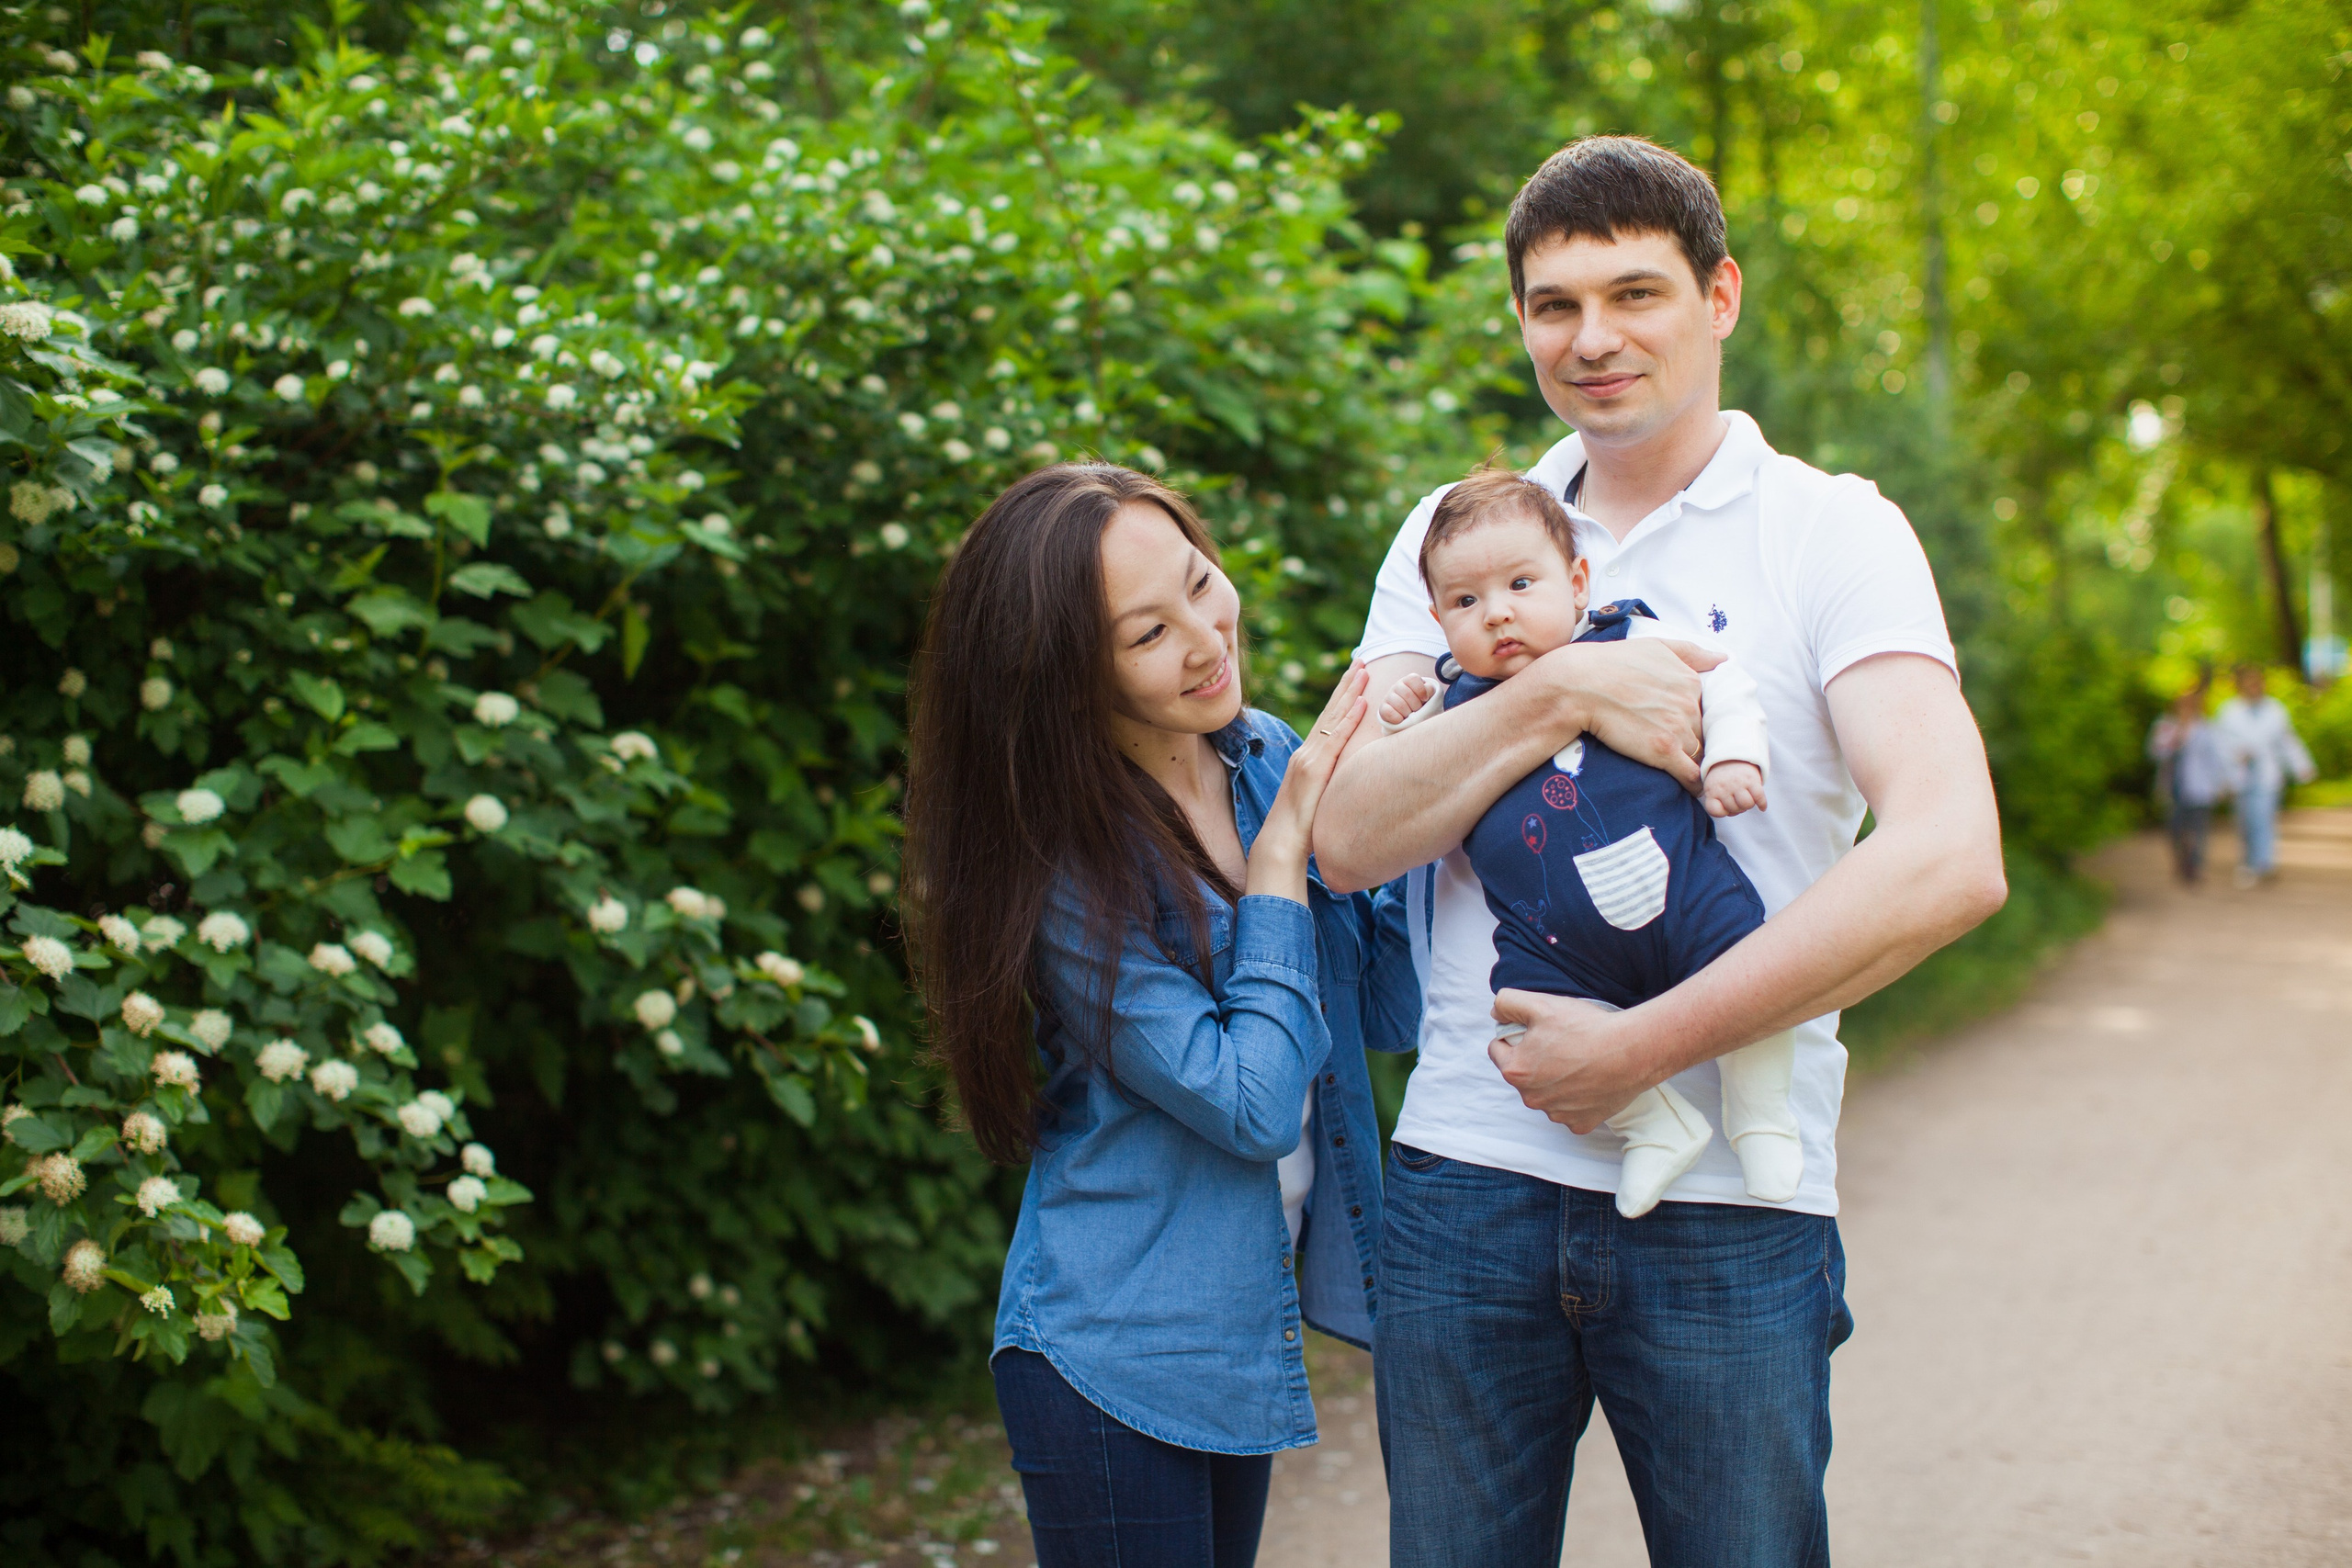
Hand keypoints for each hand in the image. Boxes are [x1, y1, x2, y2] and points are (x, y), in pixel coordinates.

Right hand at [1247, 663, 1370, 902]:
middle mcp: (1307, 754)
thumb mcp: (1318, 801)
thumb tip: (1347, 786)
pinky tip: (1361, 703)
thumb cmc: (1300, 830)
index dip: (1342, 699)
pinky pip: (1335, 739)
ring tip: (1363, 670)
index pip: (1329, 722)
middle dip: (1346, 685)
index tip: (1355, 679)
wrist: (1280, 845)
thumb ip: (1329, 787)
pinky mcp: (1314, 770)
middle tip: (1360, 661)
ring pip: (1333, 719)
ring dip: (1349, 693)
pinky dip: (1348, 719)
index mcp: (1309, 760)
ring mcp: (1309, 760)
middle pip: (1330, 712)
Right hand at [1378, 672, 1437, 728]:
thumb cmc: (1419, 703)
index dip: (1421, 690)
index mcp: (1408, 681)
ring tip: (1410, 715)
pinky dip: (1397, 718)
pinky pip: (1389, 712)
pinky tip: (1402, 719)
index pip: (1413, 679)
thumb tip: (1428, 689)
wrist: (1407, 716)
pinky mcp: (1382, 708)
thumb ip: (1429, 690)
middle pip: (1407, 694)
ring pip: (1399, 704)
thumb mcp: (1426, 695)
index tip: (1425, 699)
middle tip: (1417, 710)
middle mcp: (1397, 686)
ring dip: (1408, 713)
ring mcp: (1388, 697)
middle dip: (1416, 705)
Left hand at [1487, 989, 1659, 1132]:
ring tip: (1579, 1060)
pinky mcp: (1580, 1123)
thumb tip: (1496, 1014)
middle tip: (1562, 1043)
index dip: (1516, 1035)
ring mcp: (1556, 1114)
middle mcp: (1531, 1098)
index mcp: (1515, 1070)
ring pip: (1546, 1093)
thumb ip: (1507, 1003)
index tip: (1538, 1030)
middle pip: (1523, 1073)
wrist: (1632, 1051)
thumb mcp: (1541, 1004)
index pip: (1498, 1049)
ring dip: (1555, 1079)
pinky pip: (1570, 1110)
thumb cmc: (1586, 1028)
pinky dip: (1577, 1098)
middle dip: (1535, 1059)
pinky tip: (1591, 1080)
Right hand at [1533, 637, 1715, 791]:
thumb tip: (1722, 658)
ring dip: (1694, 761)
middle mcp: (1689, 705)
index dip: (1695, 719)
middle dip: (1695, 739)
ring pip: (1699, 753)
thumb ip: (1691, 653)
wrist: (1580, 685)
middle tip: (1678, 746)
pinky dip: (1695, 784)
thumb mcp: (1655, 647)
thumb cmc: (1611, 663)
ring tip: (1684, 767)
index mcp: (1690, 681)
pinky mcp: (1663, 752)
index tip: (1684, 726)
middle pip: (1703, 731)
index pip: (1705, 709)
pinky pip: (1691, 775)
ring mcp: (1678, 729)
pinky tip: (1692, 788)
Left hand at [1702, 760, 1766, 817]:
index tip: (1725, 806)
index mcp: (1712, 790)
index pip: (1715, 811)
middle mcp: (1724, 786)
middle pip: (1734, 809)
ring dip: (1748, 805)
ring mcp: (1738, 783)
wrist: (1732, 756)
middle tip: (1738, 799)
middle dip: (1737, 808)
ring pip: (1747, 804)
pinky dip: (1762, 804)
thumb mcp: (1713, 788)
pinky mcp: (1752, 779)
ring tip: (1747, 799)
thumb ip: (1718, 803)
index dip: (1723, 812)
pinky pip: (1759, 797)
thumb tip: (1732, 813)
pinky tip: (1762, 807)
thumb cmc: (1722, 780)